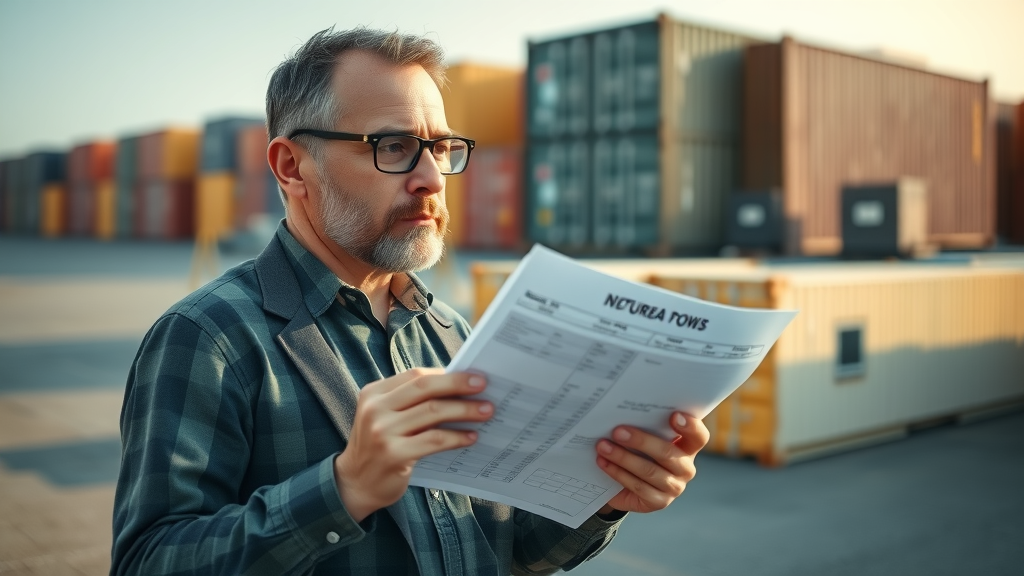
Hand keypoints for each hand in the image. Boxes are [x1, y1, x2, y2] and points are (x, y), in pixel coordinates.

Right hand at [333, 368, 492, 521]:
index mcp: (374, 393)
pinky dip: (456, 437)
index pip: (415, 375)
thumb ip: (411, 401)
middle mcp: (375, 408)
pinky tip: (471, 437)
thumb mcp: (386, 417)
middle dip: (458, 384)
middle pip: (424, 387)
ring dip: (464, 410)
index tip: (473, 375)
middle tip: (484, 385)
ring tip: (486, 411)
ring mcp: (382, 431)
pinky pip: (433, 440)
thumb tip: (457, 387)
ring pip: (432, 411)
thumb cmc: (379, 447)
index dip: (446, 374)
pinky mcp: (393, 454)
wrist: (355, 484)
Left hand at [596, 412, 708, 515]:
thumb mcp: (646, 438)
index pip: (698, 436)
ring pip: (649, 471)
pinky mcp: (659, 502)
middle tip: (617, 431)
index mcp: (688, 448)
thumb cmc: (639, 452)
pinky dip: (617, 473)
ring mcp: (674, 487)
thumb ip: (645, 426)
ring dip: (623, 457)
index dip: (690, 426)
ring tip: (603, 446)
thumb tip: (623, 413)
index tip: (673, 415)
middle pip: (668, 453)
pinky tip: (603, 462)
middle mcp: (685, 468)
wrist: (626, 485)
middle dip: (641, 441)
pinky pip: (637, 486)